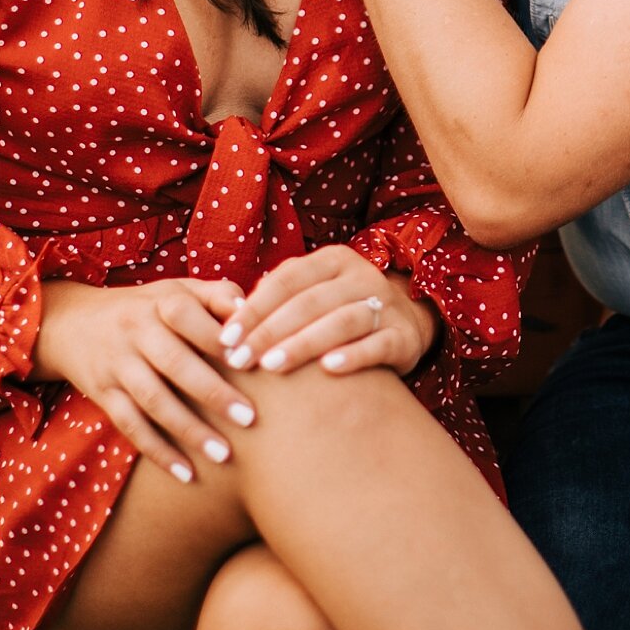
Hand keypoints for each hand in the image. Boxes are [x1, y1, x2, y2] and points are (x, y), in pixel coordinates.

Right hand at [31, 278, 257, 482]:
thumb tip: (253, 310)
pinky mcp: (104, 395)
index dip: (217, 337)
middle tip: (249, 418)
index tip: (252, 361)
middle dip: (212, 391)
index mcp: (161, 301)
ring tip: (224, 455)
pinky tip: (187, 474)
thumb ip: (218, 296)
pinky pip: (131, 426)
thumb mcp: (178, 291)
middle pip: (174, 363)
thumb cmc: (149, 308)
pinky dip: (158, 451)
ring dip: (188, 430)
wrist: (72, 323)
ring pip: (153, 400)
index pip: (187, 315)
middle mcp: (135, 331)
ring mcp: (117, 365)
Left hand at [217, 248, 437, 379]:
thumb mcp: (309, 294)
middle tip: (239, 360)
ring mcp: (386, 305)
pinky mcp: (404, 335)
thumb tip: (227, 313)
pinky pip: (378, 344)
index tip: (225, 339)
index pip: (287, 279)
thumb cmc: (337, 311)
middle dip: (270, 332)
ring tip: (272, 366)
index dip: (254, 309)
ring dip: (304, 343)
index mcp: (333, 260)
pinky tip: (328, 370)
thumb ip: (275, 298)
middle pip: (310, 301)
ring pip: (342, 321)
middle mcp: (362, 276)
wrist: (403, 324)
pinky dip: (354, 355)